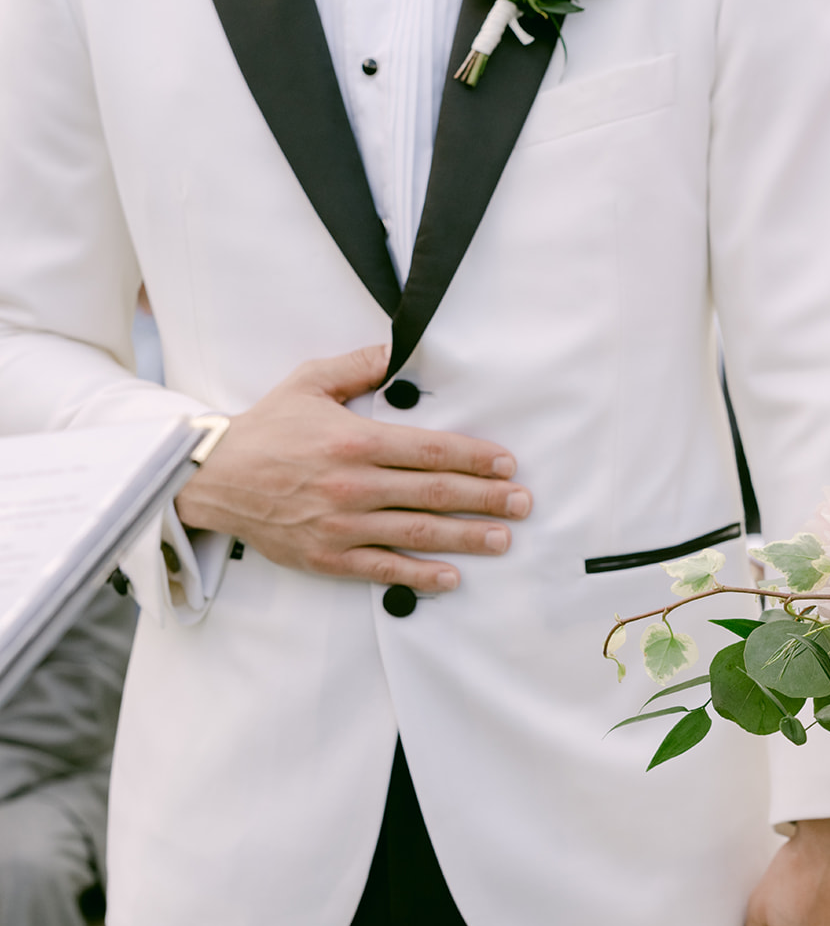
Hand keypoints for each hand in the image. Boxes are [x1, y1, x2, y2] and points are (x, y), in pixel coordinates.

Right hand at [174, 345, 531, 590]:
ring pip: (417, 533)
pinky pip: (382, 568)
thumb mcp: (307, 383)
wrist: (210, 478)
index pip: (431, 450)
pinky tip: (452, 577)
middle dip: (486, 498)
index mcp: (355, 442)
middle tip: (524, 503)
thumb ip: (357, 366)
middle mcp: (353, 485)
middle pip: (435, 493)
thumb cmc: (264, 429)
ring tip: (503, 539)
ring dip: (466, 538)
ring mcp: (342, 525)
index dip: (476, 458)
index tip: (508, 464)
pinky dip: (420, 576)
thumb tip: (396, 348)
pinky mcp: (327, 557)